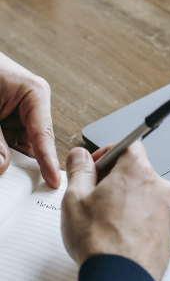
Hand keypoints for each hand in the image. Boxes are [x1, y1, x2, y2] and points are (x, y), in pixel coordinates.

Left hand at [0, 53, 59, 187]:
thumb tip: (2, 166)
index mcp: (35, 94)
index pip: (43, 134)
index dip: (48, 161)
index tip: (54, 180)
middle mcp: (33, 102)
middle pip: (34, 142)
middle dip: (24, 161)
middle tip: (23, 186)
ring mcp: (20, 109)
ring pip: (19, 143)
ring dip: (9, 155)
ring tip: (8, 169)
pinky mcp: (7, 115)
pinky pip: (9, 138)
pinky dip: (3, 148)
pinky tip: (3, 158)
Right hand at [61, 142, 169, 280]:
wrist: (122, 280)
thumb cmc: (100, 242)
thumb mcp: (75, 200)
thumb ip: (79, 171)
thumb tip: (80, 156)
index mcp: (138, 171)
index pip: (128, 145)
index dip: (108, 152)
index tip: (95, 165)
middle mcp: (159, 185)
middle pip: (137, 171)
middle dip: (116, 180)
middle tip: (95, 198)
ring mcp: (168, 208)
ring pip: (145, 194)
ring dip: (128, 201)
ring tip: (107, 223)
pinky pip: (153, 215)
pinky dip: (140, 219)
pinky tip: (122, 236)